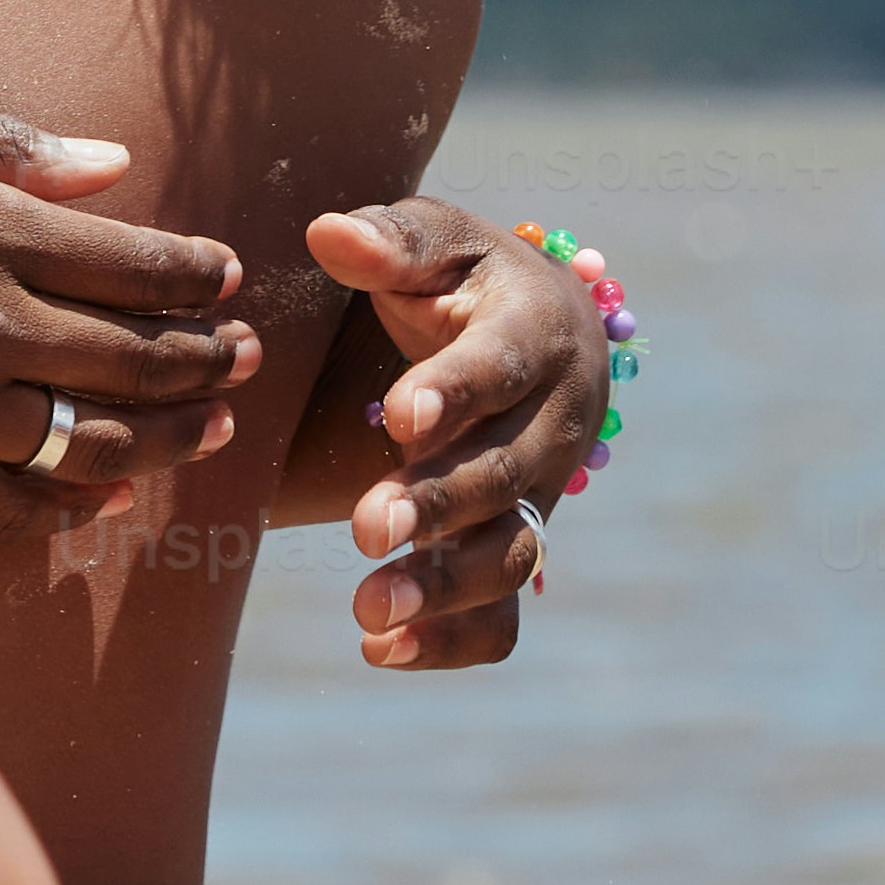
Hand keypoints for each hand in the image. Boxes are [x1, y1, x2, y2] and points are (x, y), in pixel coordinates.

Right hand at [0, 98, 257, 530]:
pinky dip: (70, 508)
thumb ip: (0, 144)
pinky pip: (9, 507)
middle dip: (208, 359)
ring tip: (204, 432)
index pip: (134, 262)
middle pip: (135, 357)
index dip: (198, 275)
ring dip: (166, 438)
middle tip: (245, 358)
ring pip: (92, 441)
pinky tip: (102, 499)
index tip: (228, 277)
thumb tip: (113, 161)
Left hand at [307, 203, 600, 668]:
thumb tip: (328, 234)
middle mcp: (556, 421)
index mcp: (538, 332)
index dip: (454, 393)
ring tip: (367, 610)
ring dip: (444, 586)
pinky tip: (381, 651)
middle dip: (438, 503)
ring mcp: (544, 492)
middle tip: (365, 527)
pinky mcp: (519, 544)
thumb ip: (388, 240)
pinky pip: (506, 613)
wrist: (538, 334)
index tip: (397, 416)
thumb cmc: (462, 278)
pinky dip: (454, 640)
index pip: (501, 367)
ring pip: (512, 553)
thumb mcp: (433, 242)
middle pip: (506, 473)